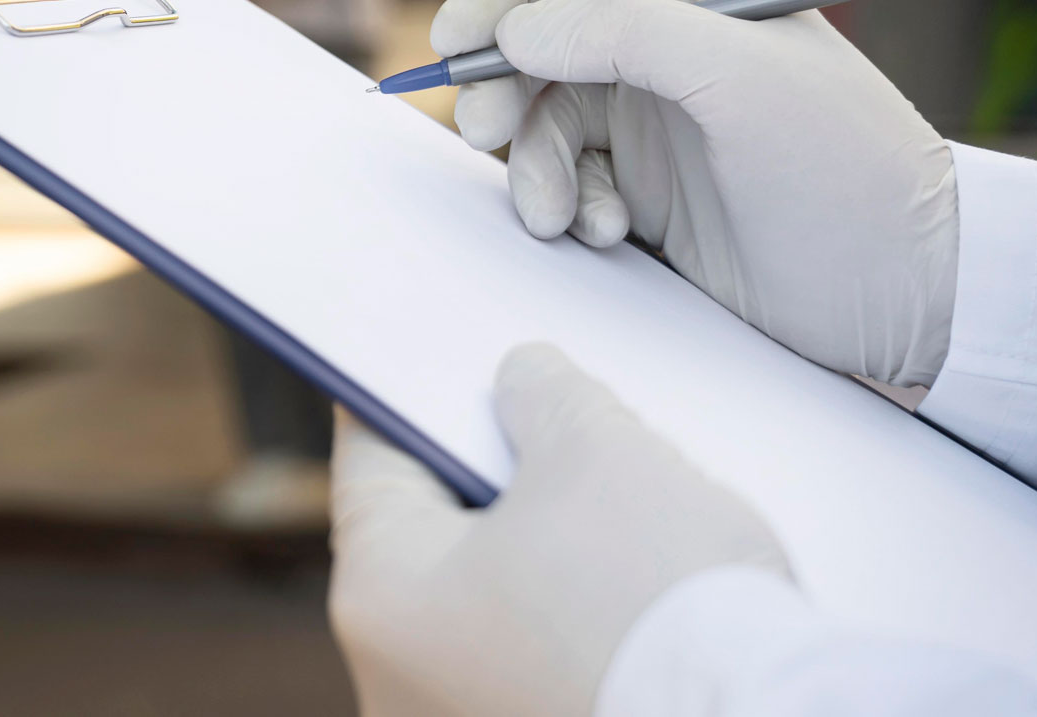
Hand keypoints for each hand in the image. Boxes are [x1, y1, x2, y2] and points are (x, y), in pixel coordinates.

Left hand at [330, 344, 790, 716]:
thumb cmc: (665, 613)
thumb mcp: (598, 454)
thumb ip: (544, 396)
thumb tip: (523, 380)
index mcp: (381, 600)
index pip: (371, 462)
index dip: (405, 394)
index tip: (421, 357)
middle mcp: (397, 678)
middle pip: (434, 533)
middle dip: (490, 470)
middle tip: (543, 416)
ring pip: (491, 598)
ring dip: (542, 546)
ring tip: (614, 499)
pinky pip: (538, 655)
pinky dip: (574, 613)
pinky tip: (639, 582)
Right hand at [432, 0, 956, 386]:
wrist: (899, 300)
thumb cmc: (843, 173)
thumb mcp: (743, 79)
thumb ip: (625, 33)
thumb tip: (515, 30)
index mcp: (706, 0)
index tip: (457, 38)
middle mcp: (674, 57)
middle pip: (544, 46)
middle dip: (504, 89)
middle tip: (484, 132)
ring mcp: (658, 130)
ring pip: (545, 124)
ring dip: (534, 167)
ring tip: (558, 215)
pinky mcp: (649, 199)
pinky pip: (568, 185)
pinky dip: (568, 208)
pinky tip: (608, 236)